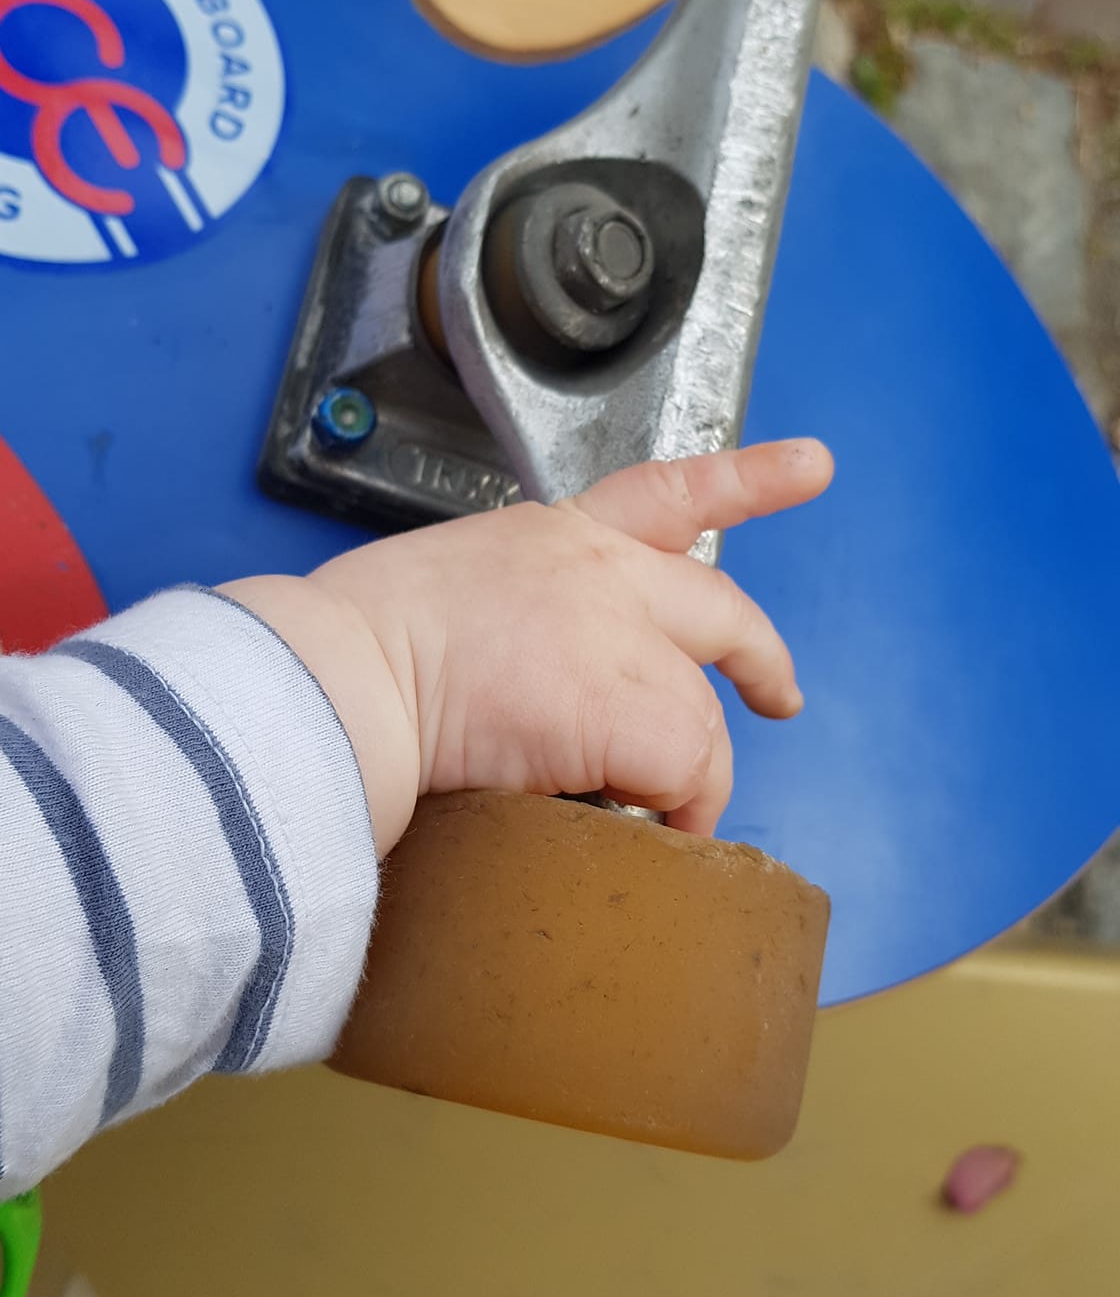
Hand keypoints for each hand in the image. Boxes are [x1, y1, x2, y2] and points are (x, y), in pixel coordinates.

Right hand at [223, 440, 832, 853]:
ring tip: (652, 822)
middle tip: (782, 698)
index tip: (810, 464)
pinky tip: (639, 832)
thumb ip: (509, 618)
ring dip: (684, 778)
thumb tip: (524, 688)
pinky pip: (684, 775)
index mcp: (553, 536)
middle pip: (719, 608)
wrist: (337, 684)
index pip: (664, 489)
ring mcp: (621, 637)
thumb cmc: (352, 653)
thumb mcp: (442, 593)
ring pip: (699, 718)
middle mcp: (602, 571)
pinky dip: (672, 813)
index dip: (747, 477)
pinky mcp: (630, 710)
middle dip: (762, 658)